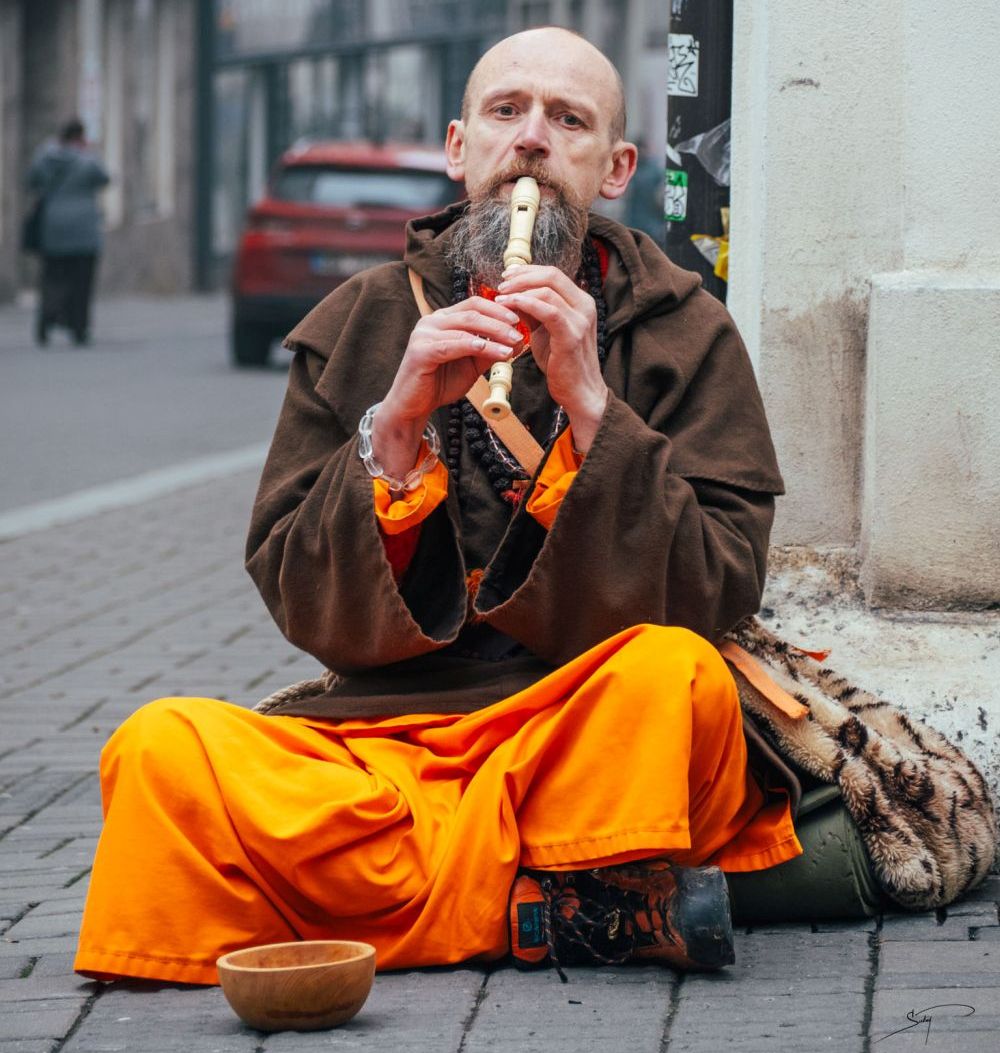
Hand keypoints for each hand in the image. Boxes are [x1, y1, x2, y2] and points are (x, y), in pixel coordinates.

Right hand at [373, 296, 523, 478]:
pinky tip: (495, 352)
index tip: (522, 319)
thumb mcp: (472, 365)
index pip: (475, 304)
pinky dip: (477, 346)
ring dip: (494, 334)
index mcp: (444, 319)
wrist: (412, 406)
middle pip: (473, 311)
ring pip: (466, 326)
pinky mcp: (421, 350)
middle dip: (501, 320)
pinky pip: (455, 344)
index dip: (500, 309)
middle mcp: (432, 321)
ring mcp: (425, 334)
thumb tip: (517, 341)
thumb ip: (490, 351)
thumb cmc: (440, 384)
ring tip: (513, 345)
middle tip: (521, 331)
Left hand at [495, 264, 608, 451]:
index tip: (507, 275)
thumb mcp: (545, 332)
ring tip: (500, 297)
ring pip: (547, 290)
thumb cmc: (561, 364)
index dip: (528, 271)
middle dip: (522, 277)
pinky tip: (509, 306)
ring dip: (519, 291)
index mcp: (580, 302)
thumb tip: (513, 297)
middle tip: (501, 284)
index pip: (553, 274)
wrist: (579, 392)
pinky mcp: (571, 335)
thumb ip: (534, 312)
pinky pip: (547, 310)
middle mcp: (585, 306)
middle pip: (551, 276)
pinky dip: (525, 304)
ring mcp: (580, 320)